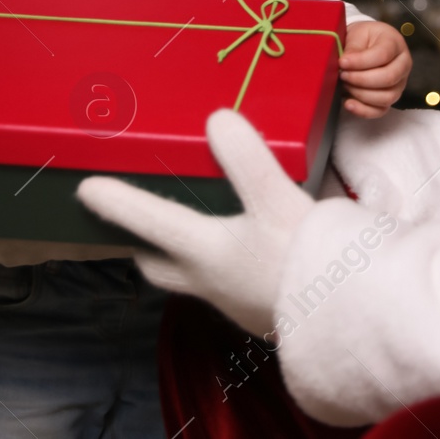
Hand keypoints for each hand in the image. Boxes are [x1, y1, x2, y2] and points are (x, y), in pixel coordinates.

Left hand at [77, 109, 309, 335]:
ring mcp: (235, 303)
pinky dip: (221, 270)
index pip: (150, 220)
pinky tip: (244, 257)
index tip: (85, 189)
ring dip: (179, 261)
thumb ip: (246, 159)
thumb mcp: (279, 200)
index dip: (117, 202)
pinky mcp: (262, 314)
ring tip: (187, 236)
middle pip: (159, 264)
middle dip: (142, 243)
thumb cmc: (308, 260)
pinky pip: (225, 289)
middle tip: (132, 222)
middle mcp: (210, 281)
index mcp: (204, 251)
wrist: (353, 321)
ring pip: (189, 281)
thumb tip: (217, 119)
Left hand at [339, 20, 409, 117]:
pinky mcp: (390, 99)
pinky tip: (348, 103)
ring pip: (386, 97)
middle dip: (360, 79)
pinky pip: (380, 111)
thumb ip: (353, 47)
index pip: (383, 55)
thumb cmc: (363, 37)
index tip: (342, 62)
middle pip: (388, 78)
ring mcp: (399, 85)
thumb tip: (345, 63)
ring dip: (361, 94)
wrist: (365, 44)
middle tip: (343, 74)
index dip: (361, 61)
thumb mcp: (357, 33)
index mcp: (395, 44)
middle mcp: (403, 65)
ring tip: (345, 85)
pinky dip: (363, 110)